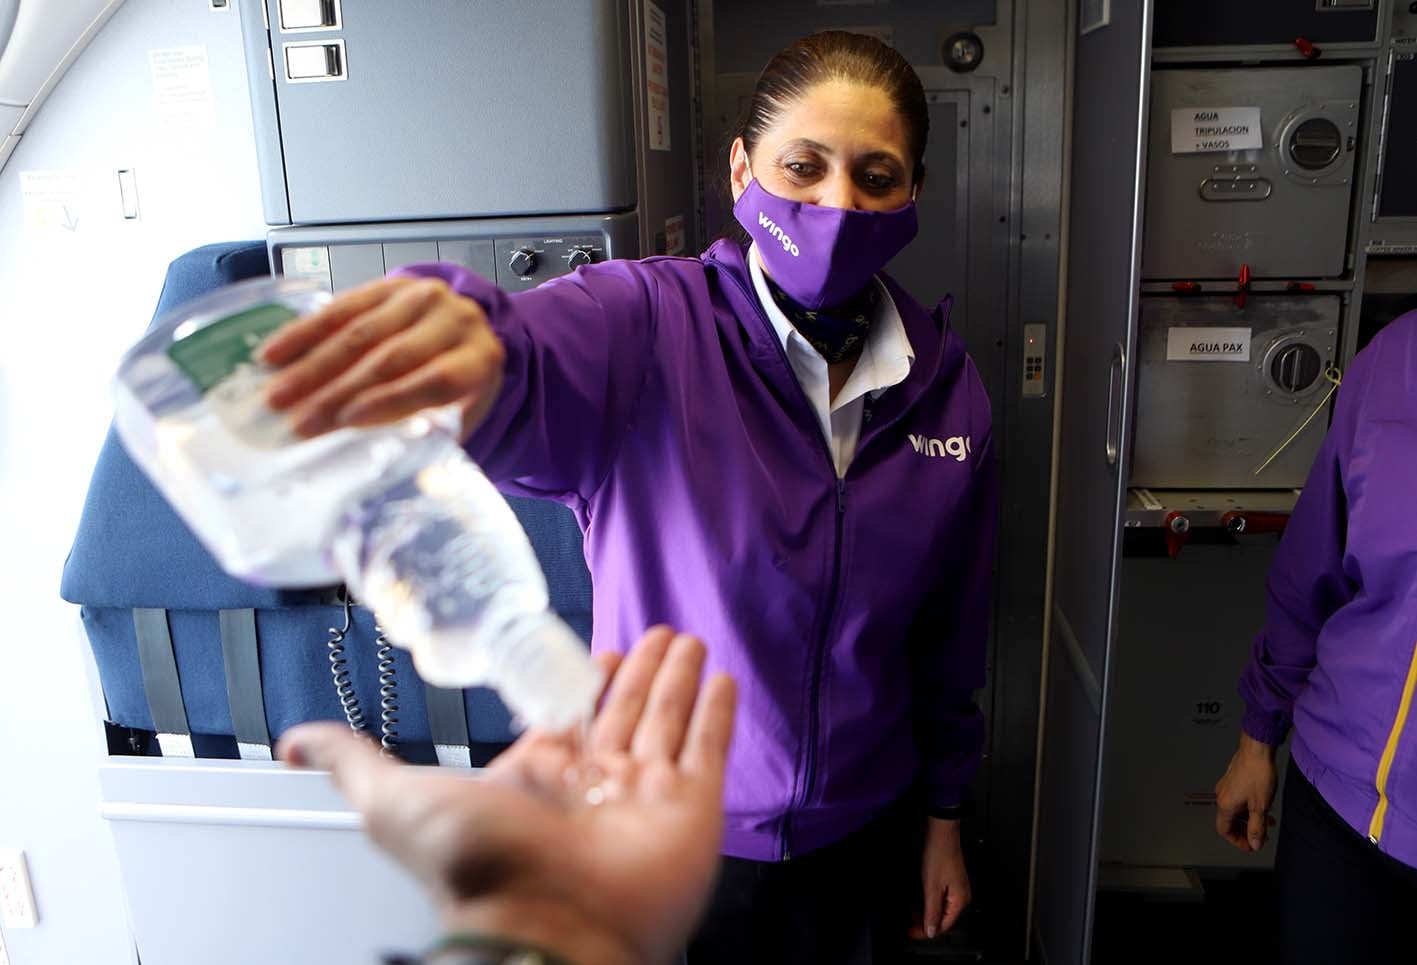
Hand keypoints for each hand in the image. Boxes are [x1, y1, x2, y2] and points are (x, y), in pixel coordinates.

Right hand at [259, 275, 504, 438]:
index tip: (348, 421)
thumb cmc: (458, 389)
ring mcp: (420, 296)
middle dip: (339, 392)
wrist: (465, 336)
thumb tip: (384, 468)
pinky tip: (274, 355)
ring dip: (312, 367)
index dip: (391, 400)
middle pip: (391, 357)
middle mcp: (455, 321)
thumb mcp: (458, 415)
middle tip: (298, 422)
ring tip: (277, 395)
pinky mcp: (388, 285)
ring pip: (360, 332)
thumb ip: (429, 436)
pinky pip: (340, 307)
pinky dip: (304, 333)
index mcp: (479, 360)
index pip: (435, 379)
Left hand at [278, 627, 736, 964]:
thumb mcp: (391, 799)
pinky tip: (720, 678)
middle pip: (622, 713)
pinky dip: (716, 713)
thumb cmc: (475, 866)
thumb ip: (350, 762)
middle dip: (639, 672)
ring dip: (677, 680)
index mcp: (536, 778)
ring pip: (665, 721)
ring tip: (688, 639)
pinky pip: (708, 749)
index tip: (599, 650)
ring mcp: (645, 796)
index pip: (567, 717)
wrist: (546, 919)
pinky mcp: (691, 808)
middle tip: (657, 631)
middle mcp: (593, 785)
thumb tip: (290, 741)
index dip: (582, 682)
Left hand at [914, 816, 970, 939]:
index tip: (912, 932)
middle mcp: (960, 895)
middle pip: (942, 917)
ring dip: (924, 911)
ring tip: (910, 913)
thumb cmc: (938, 854)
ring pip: (939, 907)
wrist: (940, 831)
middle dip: (924, 921)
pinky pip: (938, 896)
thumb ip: (931, 911)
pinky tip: (916, 900)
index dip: (926, 931)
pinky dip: (927, 900)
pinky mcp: (949, 880)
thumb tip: (931, 931)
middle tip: (908, 924)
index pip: (944, 925)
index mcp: (960, 900)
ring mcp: (955, 887)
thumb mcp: (931, 887)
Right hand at [1214, 732, 1278, 851]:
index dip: (1237, 841)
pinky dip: (1248, 808)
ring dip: (1249, 819)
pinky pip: (1237, 800)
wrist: (1257, 750)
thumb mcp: (1260, 806)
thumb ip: (1256, 827)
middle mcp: (1222, 796)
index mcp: (1225, 805)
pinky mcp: (1232, 780)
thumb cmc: (1258, 774)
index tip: (1252, 845)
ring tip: (1267, 822)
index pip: (1224, 830)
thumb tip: (1254, 844)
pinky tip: (1262, 806)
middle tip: (1261, 836)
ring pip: (1235, 811)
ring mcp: (1226, 787)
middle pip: (1229, 822)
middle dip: (1245, 831)